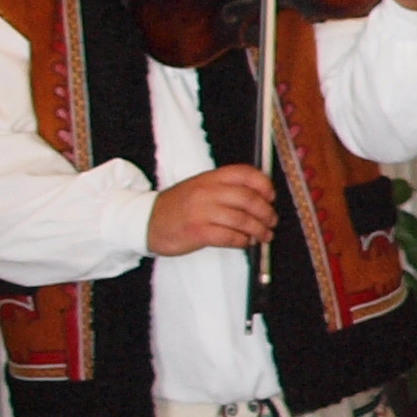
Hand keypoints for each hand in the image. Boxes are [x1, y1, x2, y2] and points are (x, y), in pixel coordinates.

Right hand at [146, 164, 274, 255]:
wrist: (144, 221)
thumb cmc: (177, 207)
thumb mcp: (199, 187)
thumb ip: (224, 188)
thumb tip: (259, 197)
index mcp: (209, 178)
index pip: (245, 174)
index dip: (264, 185)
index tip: (271, 196)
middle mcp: (206, 192)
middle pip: (249, 199)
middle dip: (266, 212)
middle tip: (272, 221)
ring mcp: (201, 212)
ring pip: (242, 220)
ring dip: (258, 230)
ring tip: (263, 235)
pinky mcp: (197, 232)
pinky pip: (229, 237)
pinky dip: (242, 241)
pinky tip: (245, 242)